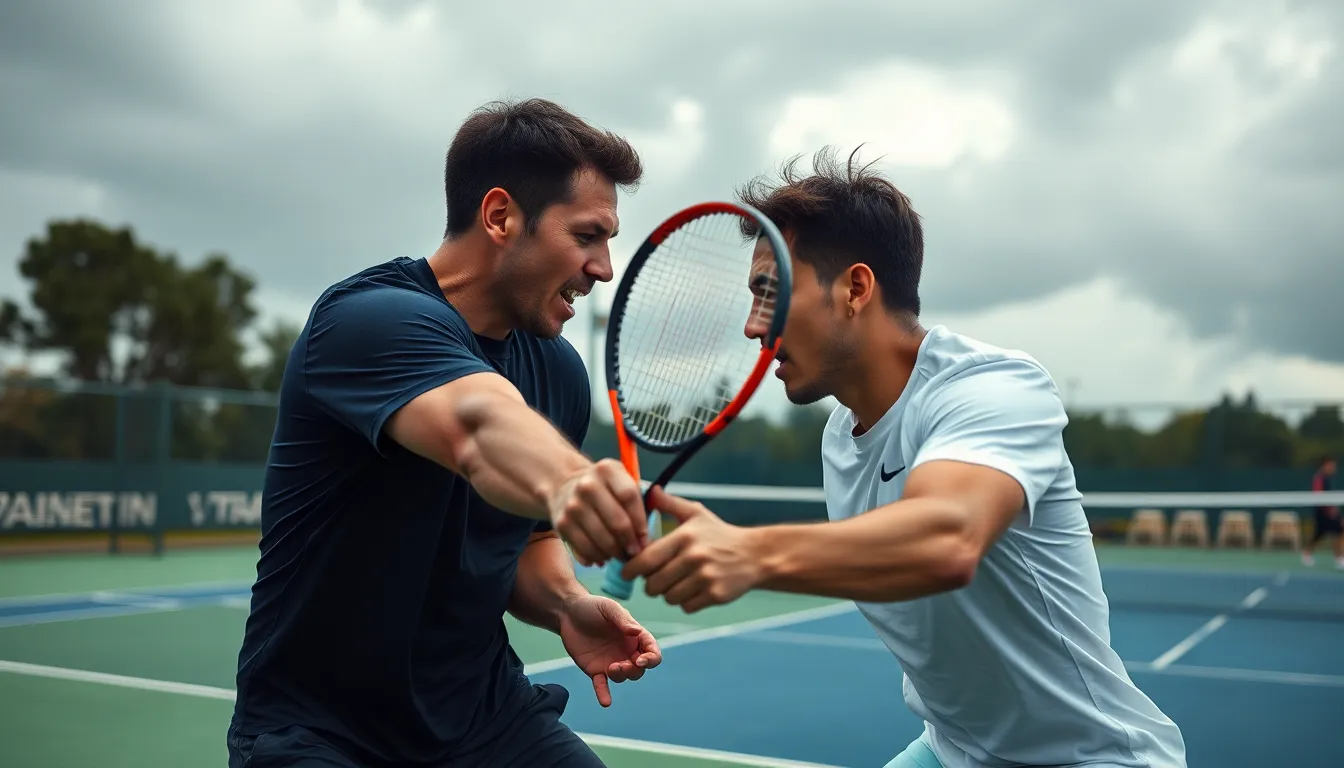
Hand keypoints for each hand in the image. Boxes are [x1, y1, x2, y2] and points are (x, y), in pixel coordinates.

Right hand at [548, 459, 647, 566]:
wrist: (565, 486)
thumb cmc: (603, 489)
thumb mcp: (621, 482)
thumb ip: (642, 500)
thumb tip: (651, 528)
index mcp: (607, 470)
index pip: (629, 497)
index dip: (640, 522)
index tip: (644, 538)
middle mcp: (588, 485)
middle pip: (617, 521)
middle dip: (630, 543)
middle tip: (635, 553)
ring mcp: (573, 505)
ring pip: (603, 540)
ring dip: (615, 553)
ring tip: (621, 555)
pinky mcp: (562, 523)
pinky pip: (585, 549)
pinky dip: (597, 557)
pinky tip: (604, 556)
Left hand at [559, 595, 660, 706]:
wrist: (567, 613)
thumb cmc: (592, 606)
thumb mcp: (608, 608)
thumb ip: (622, 619)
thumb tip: (636, 632)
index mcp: (634, 636)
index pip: (652, 651)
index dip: (651, 658)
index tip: (642, 660)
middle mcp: (626, 651)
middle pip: (640, 669)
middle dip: (635, 670)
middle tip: (620, 665)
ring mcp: (611, 662)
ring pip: (624, 677)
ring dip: (621, 676)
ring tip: (610, 669)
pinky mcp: (595, 670)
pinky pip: (602, 685)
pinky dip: (604, 694)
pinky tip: (605, 702)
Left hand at [621, 485, 763, 612]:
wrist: (754, 554)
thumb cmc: (719, 534)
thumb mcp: (696, 514)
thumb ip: (670, 504)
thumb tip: (650, 490)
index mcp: (684, 537)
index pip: (645, 559)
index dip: (631, 569)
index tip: (628, 571)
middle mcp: (694, 557)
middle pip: (653, 584)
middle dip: (651, 584)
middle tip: (657, 578)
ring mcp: (706, 578)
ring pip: (669, 598)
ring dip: (670, 593)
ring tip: (679, 582)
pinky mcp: (716, 595)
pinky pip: (686, 607)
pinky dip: (686, 602)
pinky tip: (695, 589)